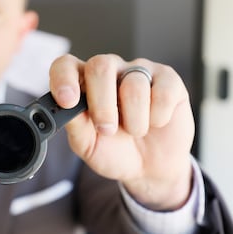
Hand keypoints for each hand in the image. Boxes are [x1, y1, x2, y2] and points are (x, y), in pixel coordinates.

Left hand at [49, 54, 194, 210]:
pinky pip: (163, 92)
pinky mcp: (168, 80)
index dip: (64, 78)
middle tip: (107, 129)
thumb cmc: (114, 151)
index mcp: (83, 83)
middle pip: (100, 66)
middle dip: (102, 104)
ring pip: (133, 84)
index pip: (66, 65)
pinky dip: (158, 117)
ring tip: (135, 131)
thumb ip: (74, 123)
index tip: (67, 101)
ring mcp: (139, 72)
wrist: (149, 168)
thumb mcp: (87, 145)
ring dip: (134, 120)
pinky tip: (156, 123)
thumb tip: (64, 106)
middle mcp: (110, 71)